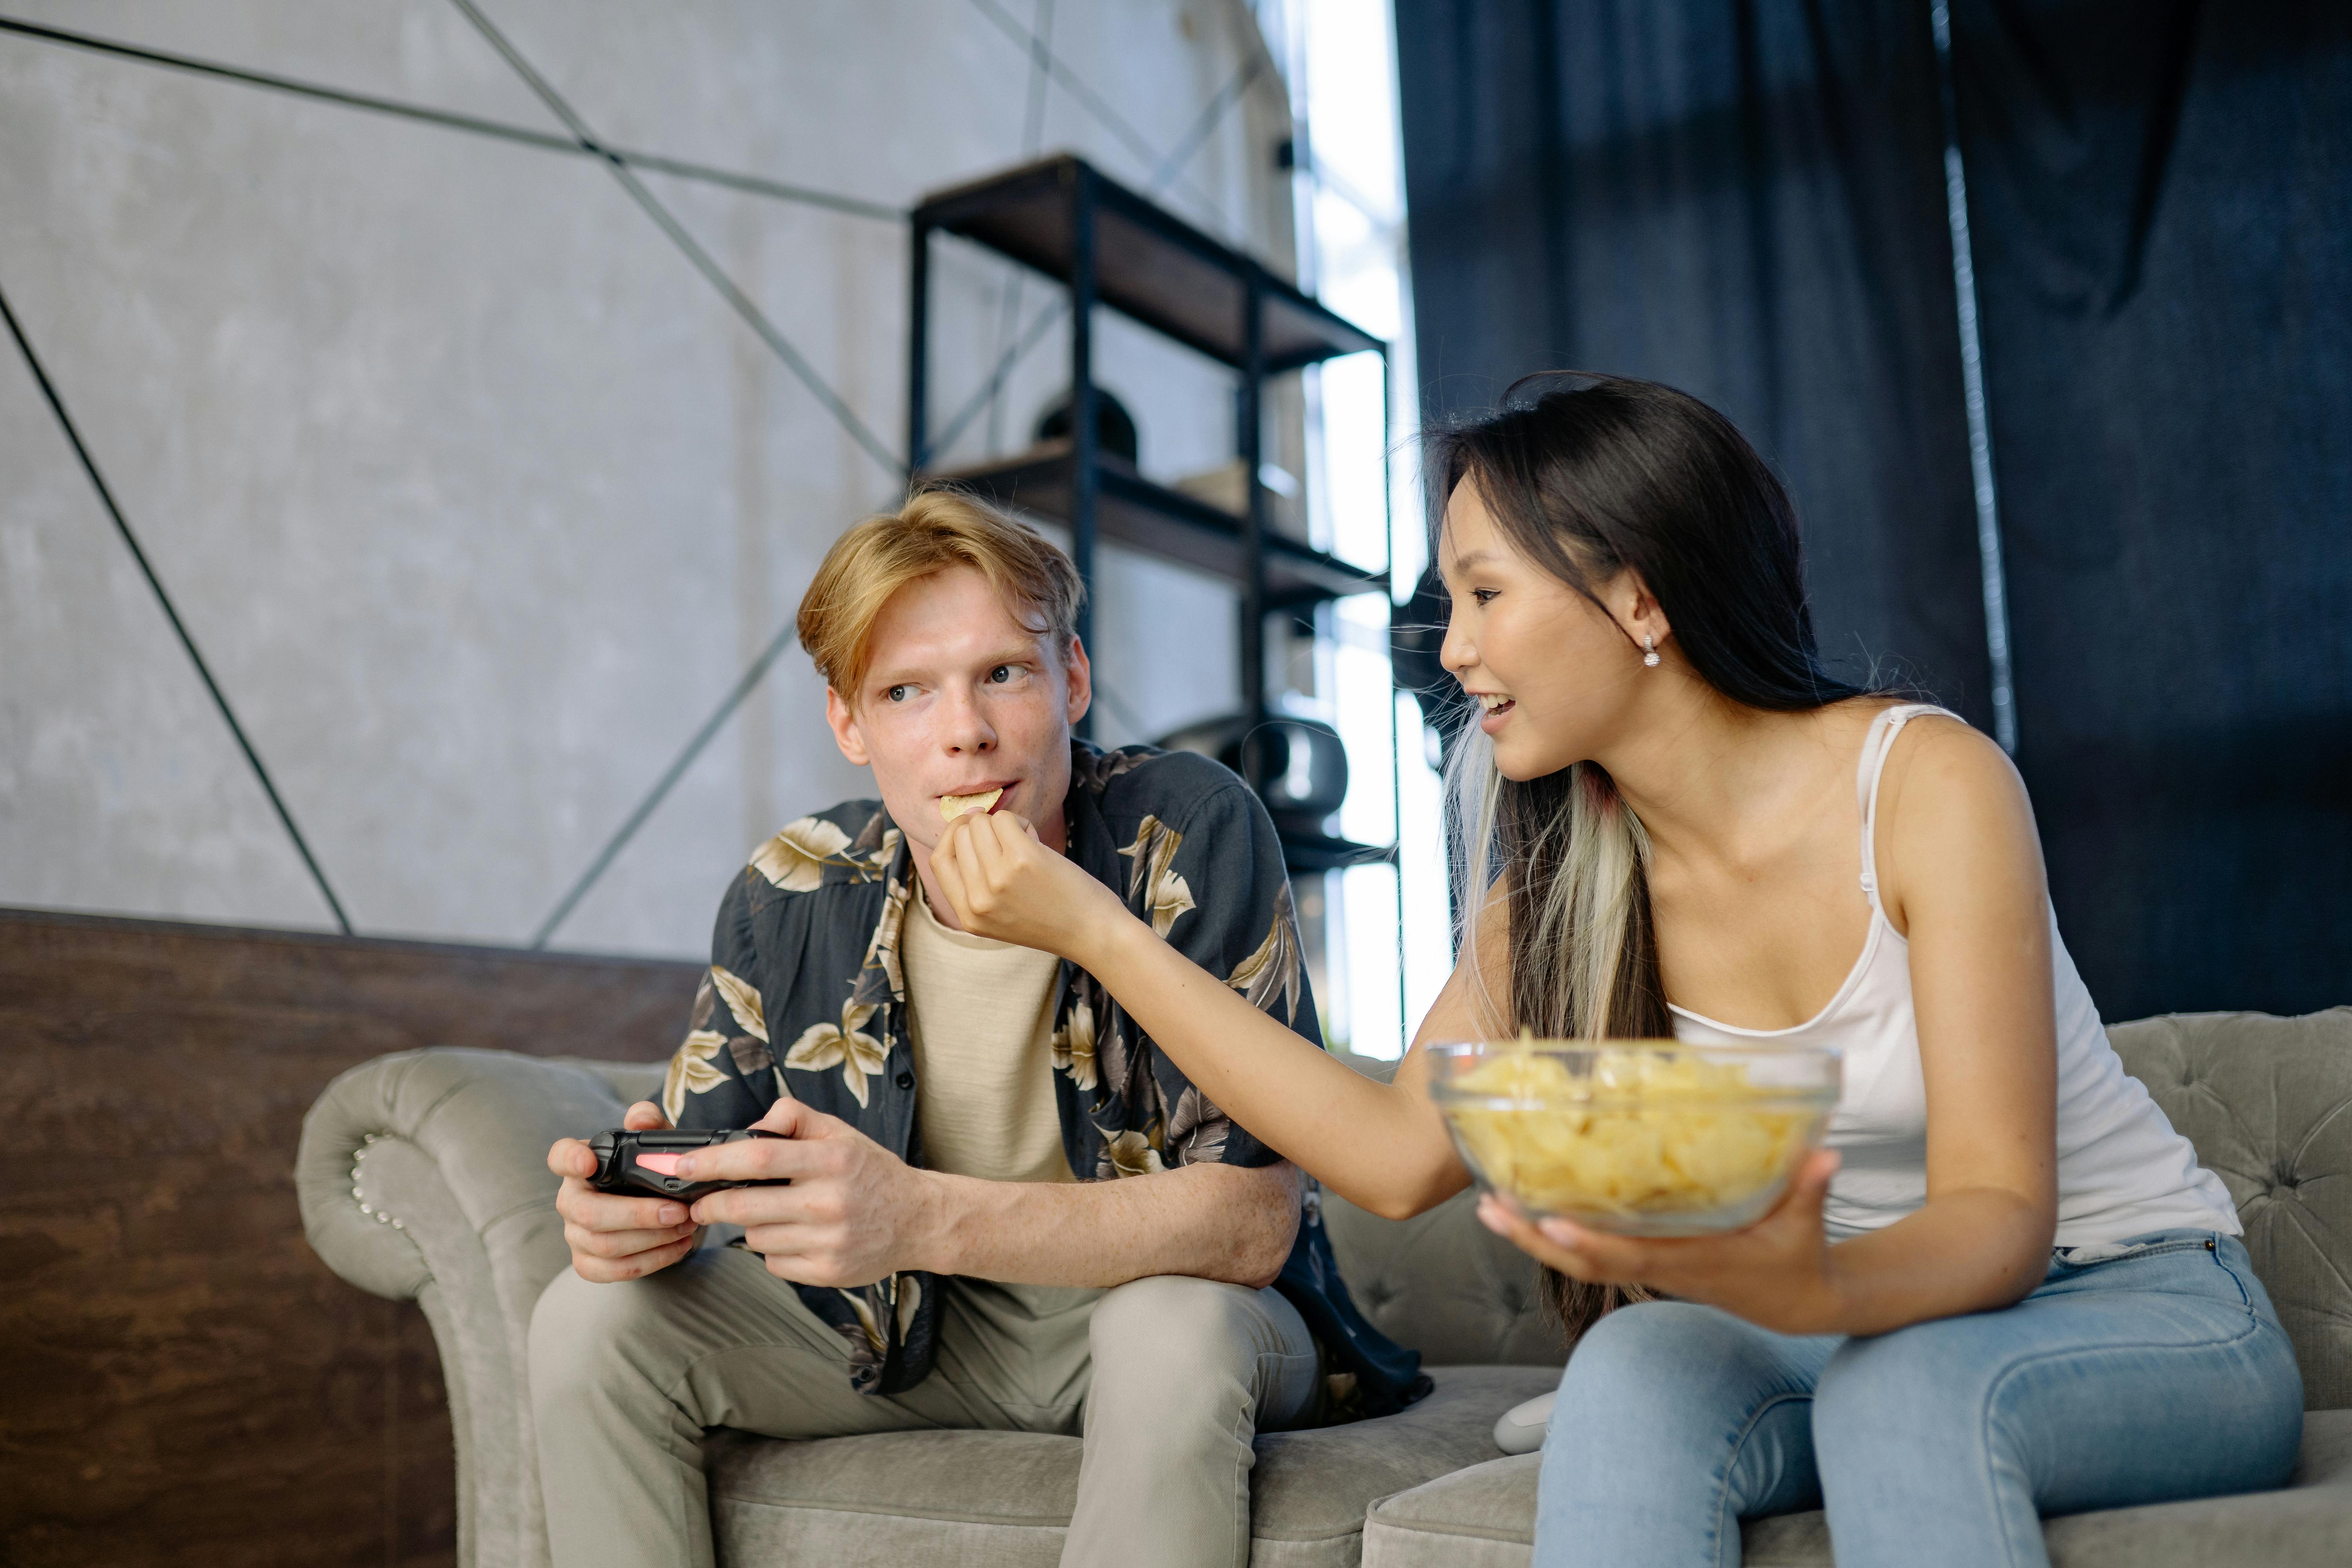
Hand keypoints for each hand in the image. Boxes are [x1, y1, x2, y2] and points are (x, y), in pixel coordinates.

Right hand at [548, 1100, 699, 1282]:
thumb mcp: (656, 1143)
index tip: (588, 1162)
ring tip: (688, 1226)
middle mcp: (571, 1199)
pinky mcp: (588, 1263)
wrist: (659, 1207)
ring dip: (653, 1239)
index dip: (570, 1160)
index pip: (561, 1156)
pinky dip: (652, 1261)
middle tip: (680, 1211)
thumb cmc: (651, 1171)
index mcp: (581, 1164)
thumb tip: (642, 1118)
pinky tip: (679, 1247)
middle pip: (590, 1213)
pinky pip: (614, 1270)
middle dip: (638, 1215)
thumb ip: (650, 1123)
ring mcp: (575, 1234)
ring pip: (606, 1245)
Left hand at [678, 1096, 945, 1287]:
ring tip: (774, 1214)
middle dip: (712, 1205)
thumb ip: (793, 1118)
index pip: (759, 1158)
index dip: (714, 1161)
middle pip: (746, 1206)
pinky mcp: (828, 1272)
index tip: (684, 1166)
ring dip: (751, 1226)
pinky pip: (775, 1262)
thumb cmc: (870, 1172)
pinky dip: (773, 1250)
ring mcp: (829, 1241)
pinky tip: (796, 1237)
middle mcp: (831, 1201)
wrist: (918, 1219)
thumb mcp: (839, 1132)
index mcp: (832, 1159)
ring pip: (757, 1237)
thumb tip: (749, 1129)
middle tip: (702, 1202)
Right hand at [932, 809, 1130, 961]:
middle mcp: (978, 900)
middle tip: (1010, 841)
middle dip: (983, 827)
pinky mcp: (1023, 859)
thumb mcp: (1001, 914)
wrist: (1092, 933)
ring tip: (1026, 844)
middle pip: (960, 836)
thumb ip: (976, 882)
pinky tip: (1037, 841)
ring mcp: (998, 879)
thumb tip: (966, 823)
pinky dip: (1021, 822)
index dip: (952, 836)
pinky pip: (1006, 819)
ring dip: (1004, 823)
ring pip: (981, 823)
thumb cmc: (1052, 917)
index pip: (939, 861)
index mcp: (968, 916)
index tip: (970, 827)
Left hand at [1476, 1150, 1845, 1335]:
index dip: (1591, 1246)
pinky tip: (1527, 1212)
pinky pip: (1593, 1252)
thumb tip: (1825, 1154)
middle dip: (1535, 1240)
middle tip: (1490, 1209)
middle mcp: (1662, 1269)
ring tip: (1489, 1208)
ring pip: (1580, 1261)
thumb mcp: (1806, 1226)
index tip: (1551, 1227)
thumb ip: (1809, 1188)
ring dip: (1532, 1237)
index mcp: (1693, 1263)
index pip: (1632, 1258)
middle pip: (1586, 1263)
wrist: (1798, 1305)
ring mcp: (1651, 1268)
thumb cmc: (1798, 1261)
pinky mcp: (1648, 1261)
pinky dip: (1555, 1235)